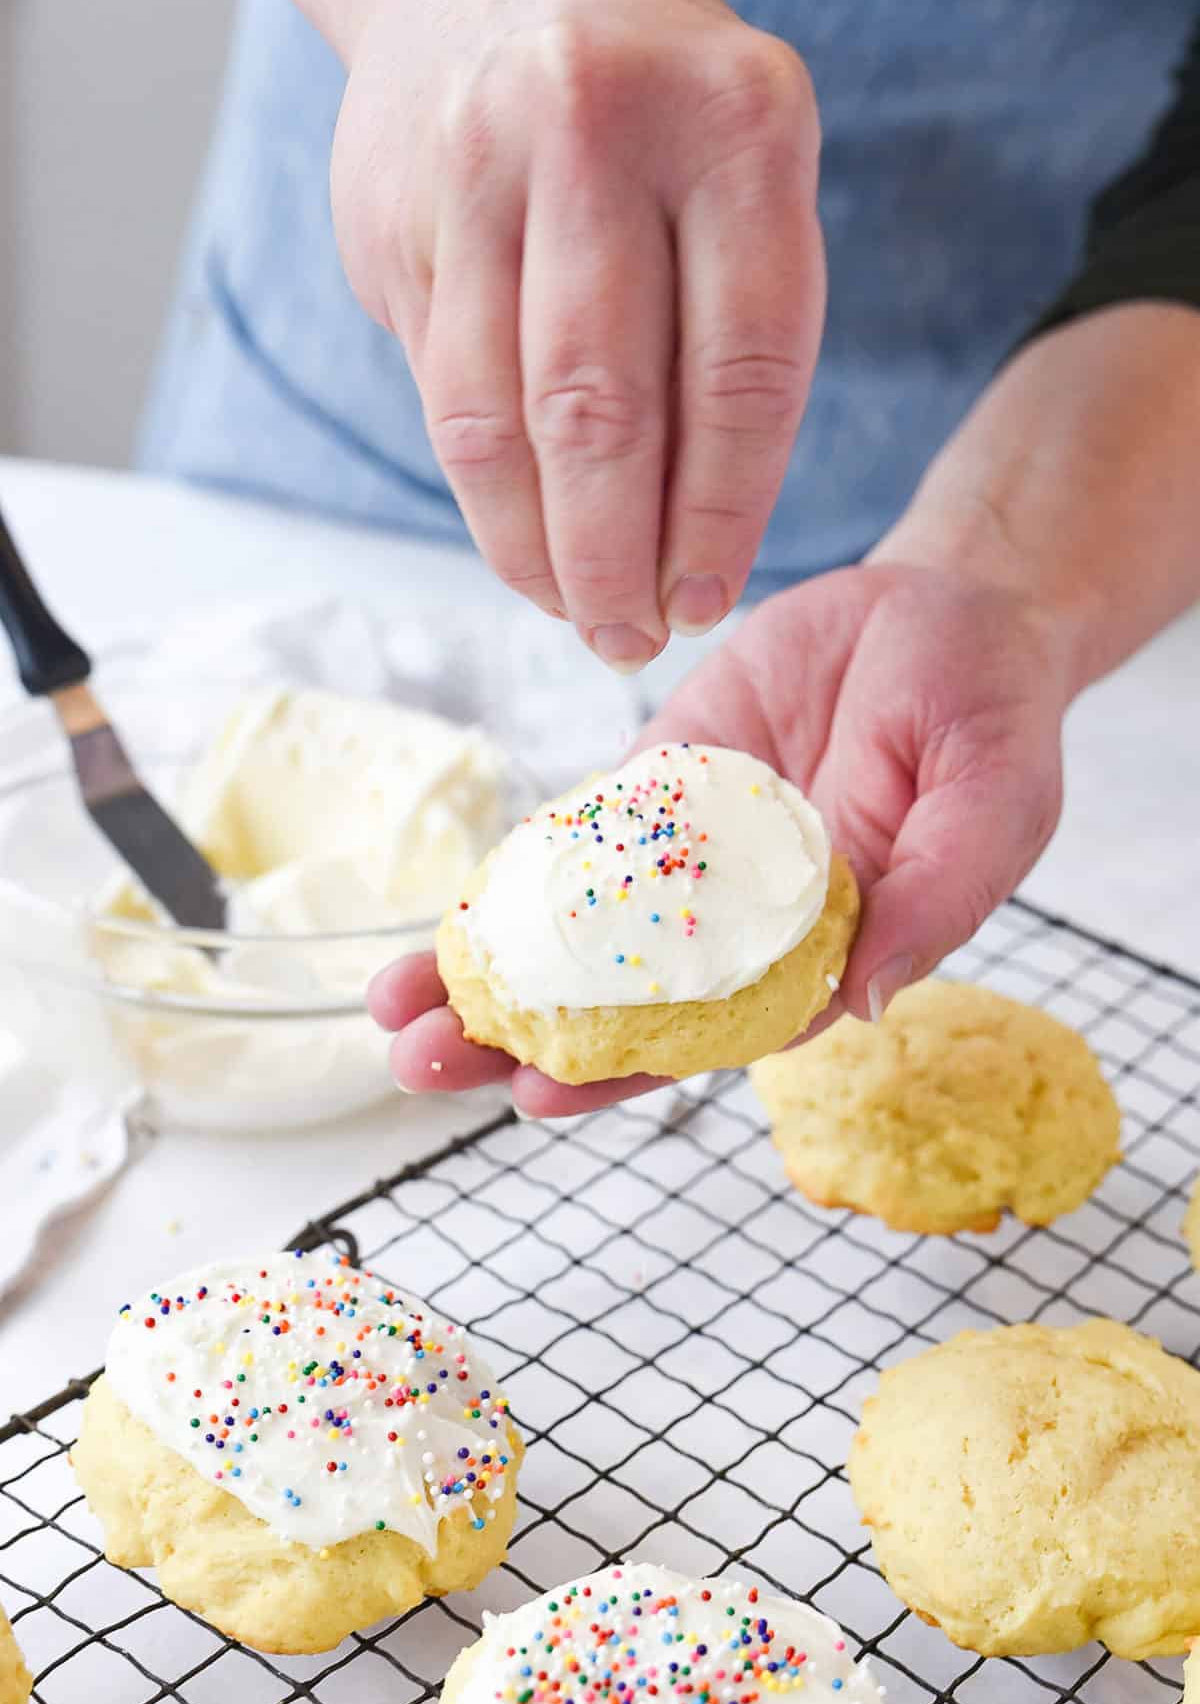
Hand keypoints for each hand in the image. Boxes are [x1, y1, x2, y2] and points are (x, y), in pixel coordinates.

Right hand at [318, 0, 823, 668]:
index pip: (740, 371)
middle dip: (617, 559)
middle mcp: (596, 131)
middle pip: (601, 410)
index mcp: (735, 126)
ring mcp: (474, 170)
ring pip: (496, 422)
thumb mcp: (745, 184)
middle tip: (632, 638)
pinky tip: (523, 543)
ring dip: (536, 552)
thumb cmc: (662, 123)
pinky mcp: (392, 220)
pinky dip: (486, 499)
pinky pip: (443, 399)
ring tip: (576, 612)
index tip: (710, 599)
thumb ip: (734, 343)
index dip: (724, 515)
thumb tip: (690, 560)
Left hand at [368, 561, 1073, 1114]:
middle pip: (616, 1005)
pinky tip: (445, 912)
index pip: (707, 1037)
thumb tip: (865, 1001)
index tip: (534, 1097)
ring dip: (487, 973)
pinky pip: (576, 839)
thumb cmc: (989, 713)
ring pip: (576, 935)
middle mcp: (738, 925)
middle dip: (515, 1040)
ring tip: (393, 1006)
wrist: (944, 605)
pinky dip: (511, 880)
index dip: (622, 1073)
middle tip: (418, 1066)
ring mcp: (686, 859)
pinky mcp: (654, 789)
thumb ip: (935, 901)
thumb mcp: (993, 804)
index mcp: (817, 952)